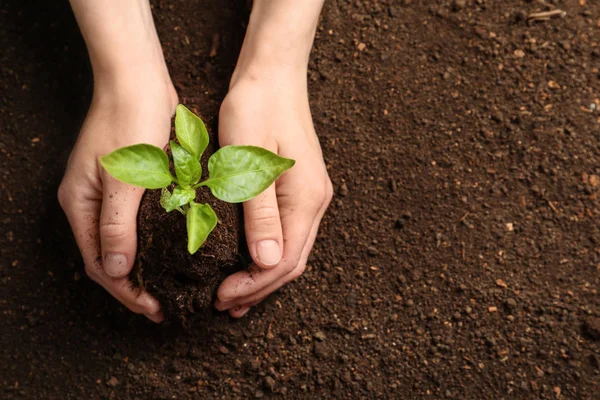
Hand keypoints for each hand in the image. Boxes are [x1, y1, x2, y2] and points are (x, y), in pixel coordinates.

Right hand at [58, 79, 176, 322]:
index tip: (154, 309)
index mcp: (80, 205)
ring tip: (167, 288)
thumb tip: (115, 270)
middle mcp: (90, 204)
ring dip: (143, 268)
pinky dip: (151, 245)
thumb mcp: (126, 177)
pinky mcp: (129, 185)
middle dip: (134, 286)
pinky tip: (171, 253)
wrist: (138, 80)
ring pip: (123, 244)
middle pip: (109, 258)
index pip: (100, 265)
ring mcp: (108, 194)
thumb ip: (118, 224)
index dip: (126, 292)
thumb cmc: (130, 122)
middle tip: (164, 307)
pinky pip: (136, 225)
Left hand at [214, 73, 332, 316]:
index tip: (220, 296)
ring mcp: (310, 195)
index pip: (283, 260)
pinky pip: (287, 233)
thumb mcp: (249, 160)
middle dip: (258, 287)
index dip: (253, 285)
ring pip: (290, 249)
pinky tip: (247, 261)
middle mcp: (314, 201)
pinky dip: (266, 254)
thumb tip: (266, 261)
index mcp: (305, 198)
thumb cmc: (256, 109)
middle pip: (292, 261)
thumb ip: (260, 213)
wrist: (273, 74)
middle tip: (223, 303)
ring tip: (234, 295)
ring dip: (262, 275)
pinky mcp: (298, 188)